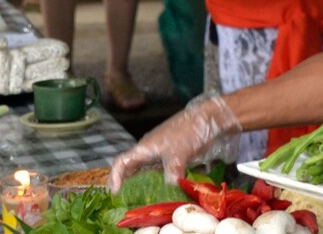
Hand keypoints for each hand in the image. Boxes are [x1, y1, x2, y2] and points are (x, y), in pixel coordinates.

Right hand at [108, 93, 241, 191]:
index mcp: (144, 148)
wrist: (208, 120)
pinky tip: (162, 193)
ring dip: (141, 186)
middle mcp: (149, 151)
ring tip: (141, 202)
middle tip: (125, 203)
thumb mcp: (179, 154)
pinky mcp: (172, 157)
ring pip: (145, 172)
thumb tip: (170, 189)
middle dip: (125, 185)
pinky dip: (158, 183)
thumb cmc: (189, 131)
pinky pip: (159, 173)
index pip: (121, 162)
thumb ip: (172, 173)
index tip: (114, 193)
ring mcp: (160, 154)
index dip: (115, 177)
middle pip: (130, 169)